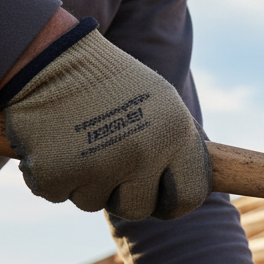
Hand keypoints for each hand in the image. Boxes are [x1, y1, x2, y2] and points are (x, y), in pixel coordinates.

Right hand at [0, 18, 209, 220]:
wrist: (48, 55)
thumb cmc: (112, 83)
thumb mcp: (163, 104)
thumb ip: (183, 147)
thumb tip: (214, 182)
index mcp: (176, 134)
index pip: (190, 197)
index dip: (173, 202)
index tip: (158, 195)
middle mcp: (143, 151)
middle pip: (139, 209)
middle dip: (122, 192)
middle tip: (108, 160)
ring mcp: (100, 163)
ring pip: (95, 203)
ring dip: (86, 181)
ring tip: (81, 142)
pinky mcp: (57, 171)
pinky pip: (59, 194)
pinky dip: (53, 176)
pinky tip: (55, 144)